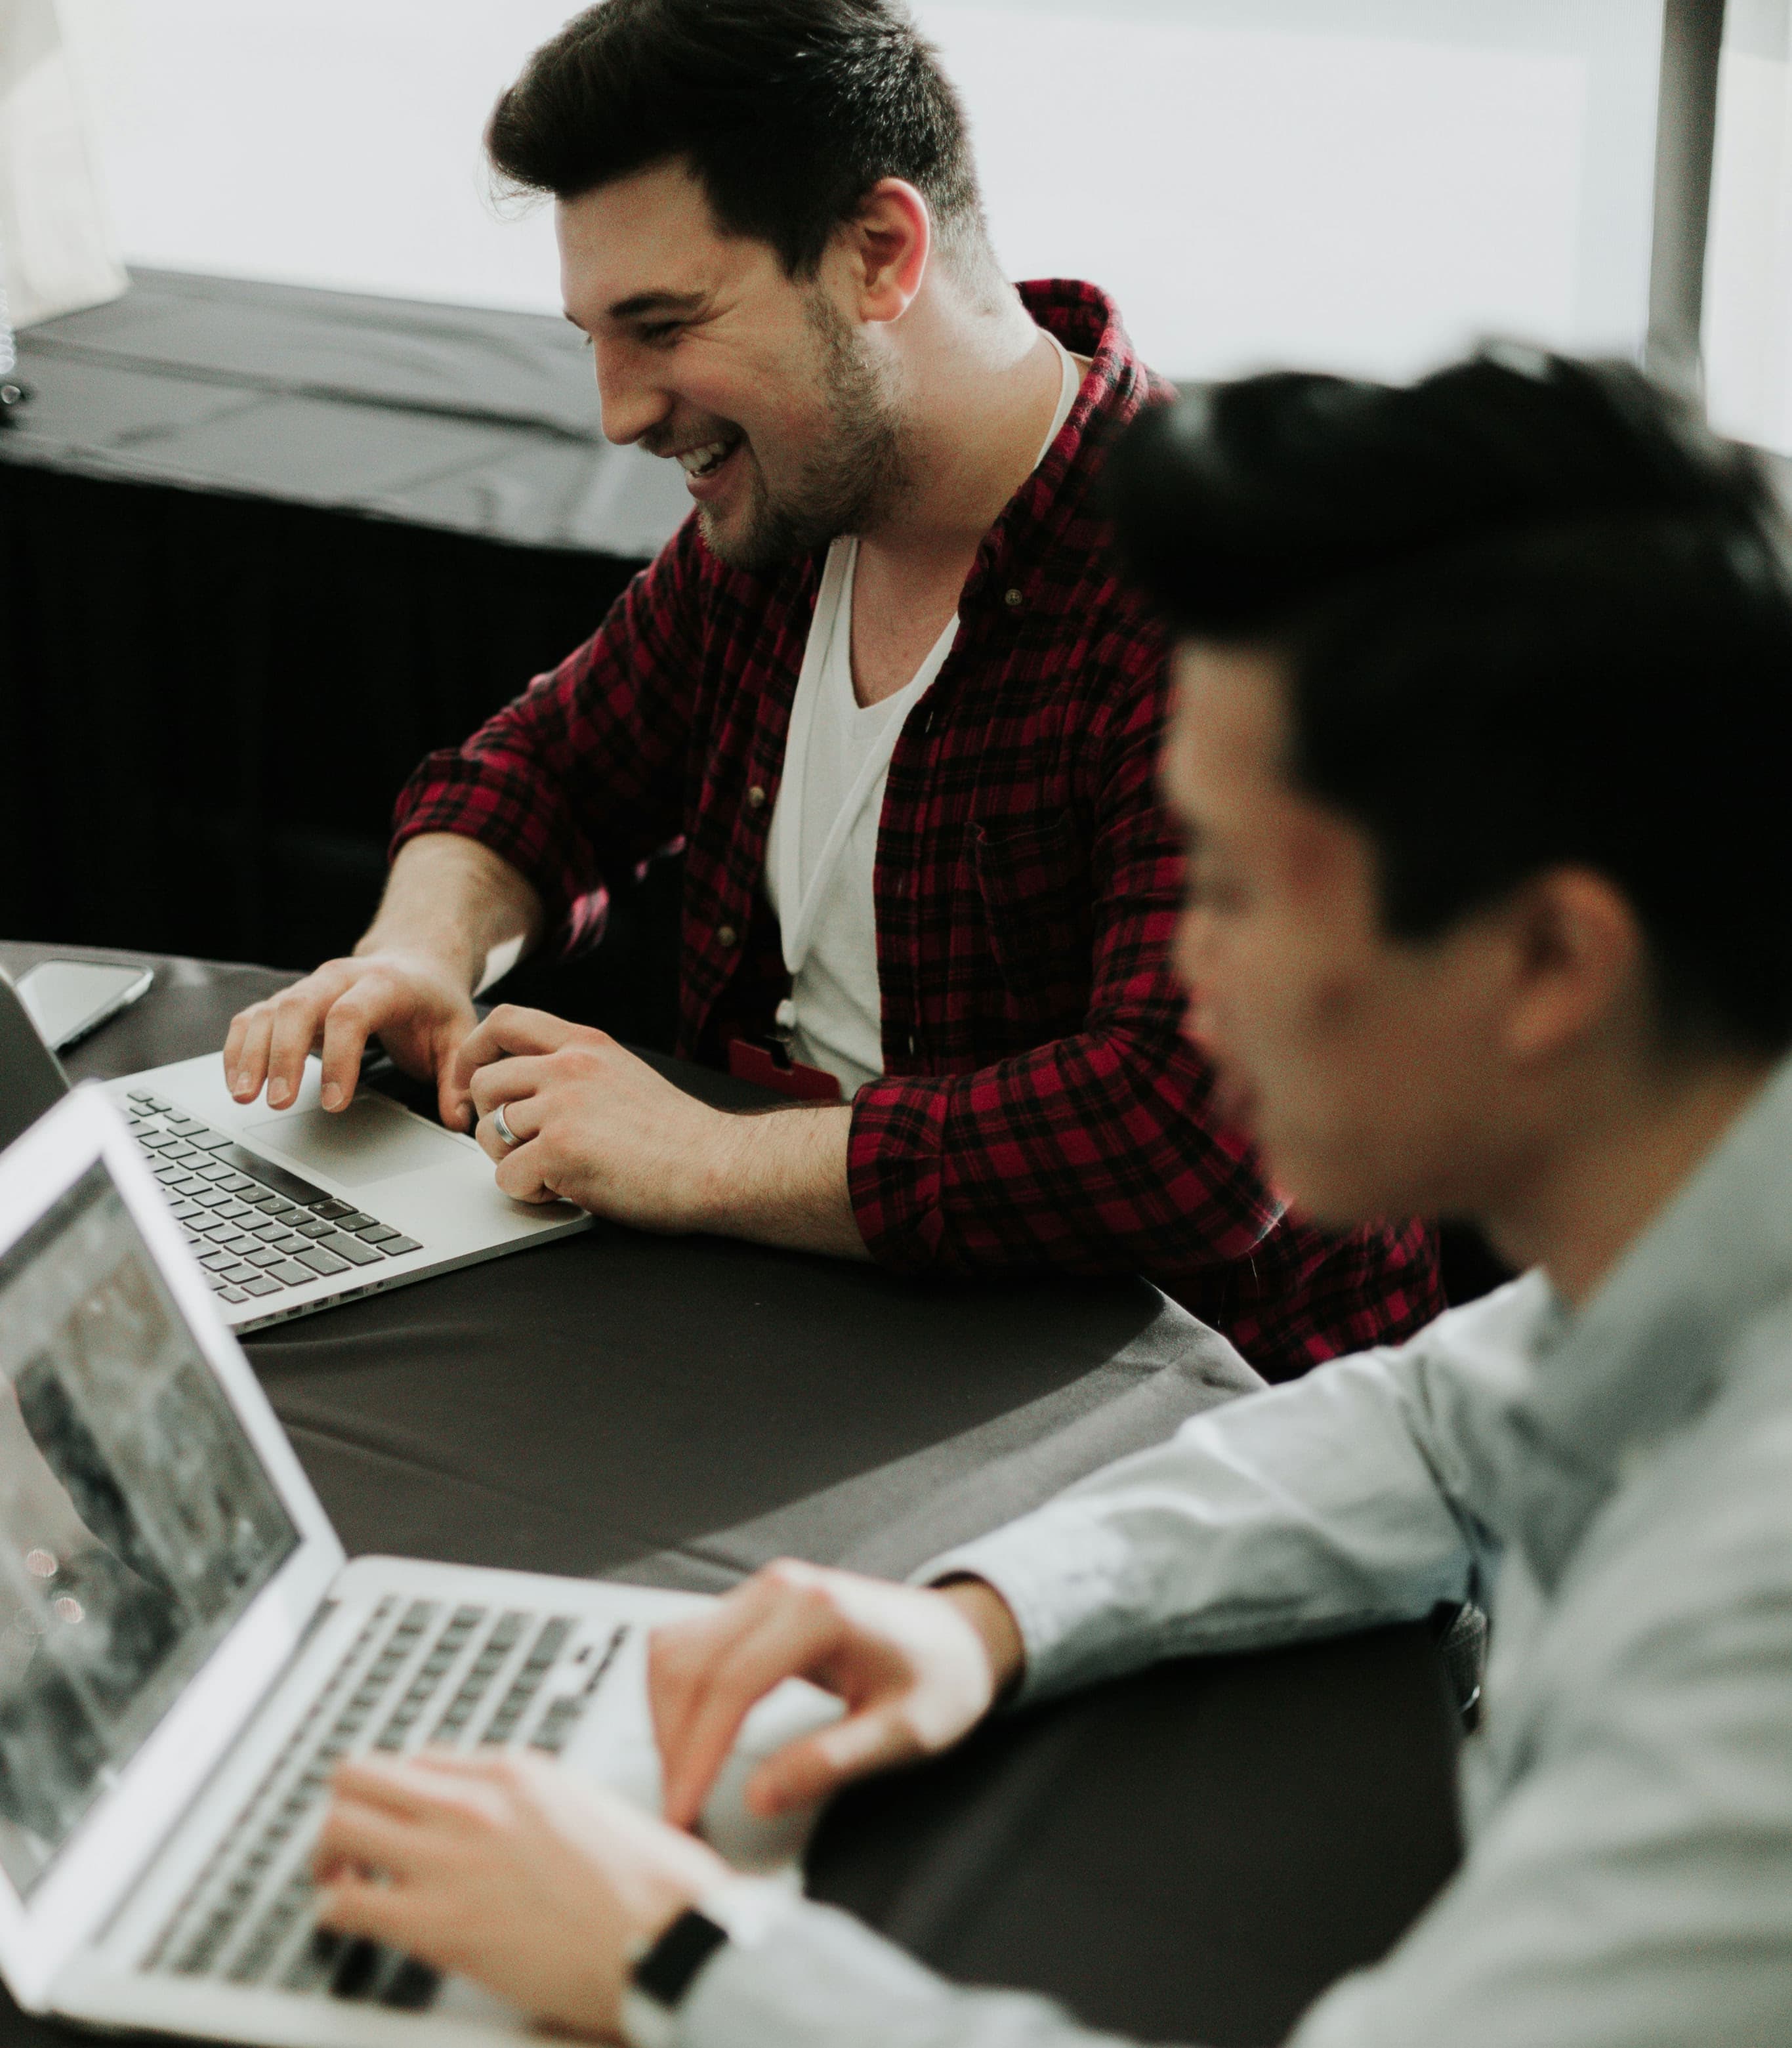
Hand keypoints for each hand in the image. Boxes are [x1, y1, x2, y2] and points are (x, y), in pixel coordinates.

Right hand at [224, 950, 477, 1125]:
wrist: (416, 962)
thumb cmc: (434, 1001)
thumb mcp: (459, 1033)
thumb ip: (458, 1077)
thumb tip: (459, 1120)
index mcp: (385, 984)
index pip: (351, 1015)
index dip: (339, 1059)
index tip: (334, 1104)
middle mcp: (340, 978)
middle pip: (298, 1007)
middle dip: (283, 1056)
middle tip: (278, 1103)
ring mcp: (310, 986)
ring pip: (269, 1011)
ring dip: (252, 1053)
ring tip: (245, 1096)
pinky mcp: (290, 999)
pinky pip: (253, 1016)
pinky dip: (239, 1046)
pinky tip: (236, 1081)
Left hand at [312, 1749, 726, 2038]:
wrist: (665, 1935)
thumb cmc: (648, 1880)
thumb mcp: (587, 1804)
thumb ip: (532, 1800)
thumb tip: (504, 1813)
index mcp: (514, 1770)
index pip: (419, 1759)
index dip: (399, 1792)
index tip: (397, 1815)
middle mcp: (471, 1803)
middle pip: (359, 1776)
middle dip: (344, 1806)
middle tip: (347, 1839)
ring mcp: (449, 1859)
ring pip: (339, 1827)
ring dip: (329, 1854)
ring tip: (337, 1877)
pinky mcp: (437, 1923)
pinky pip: (348, 1904)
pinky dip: (334, 1909)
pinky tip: (346, 1919)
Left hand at [455, 1006, 738, 1229]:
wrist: (718, 1166)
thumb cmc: (679, 1135)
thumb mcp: (624, 1075)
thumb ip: (578, 1070)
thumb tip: (529, 1088)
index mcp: (587, 1044)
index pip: (505, 1021)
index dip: (475, 1051)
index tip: (473, 1083)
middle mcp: (570, 1067)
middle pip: (486, 1082)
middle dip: (491, 1121)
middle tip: (519, 1147)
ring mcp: (563, 1107)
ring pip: (489, 1131)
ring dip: (509, 1160)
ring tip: (551, 1172)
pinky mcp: (560, 1151)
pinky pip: (506, 1176)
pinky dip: (528, 1193)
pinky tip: (563, 1192)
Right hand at [650, 1560, 1024, 1829]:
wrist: (962, 1636)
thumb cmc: (942, 1679)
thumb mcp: (902, 1733)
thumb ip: (829, 1763)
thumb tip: (757, 1798)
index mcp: (818, 1613)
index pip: (731, 1684)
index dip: (698, 1753)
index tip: (683, 1810)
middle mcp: (780, 1589)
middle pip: (688, 1662)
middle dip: (673, 1742)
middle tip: (678, 1811)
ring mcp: (763, 1592)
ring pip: (676, 1648)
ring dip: (666, 1716)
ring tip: (680, 1781)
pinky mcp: (755, 1606)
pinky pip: (692, 1643)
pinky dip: (678, 1695)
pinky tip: (689, 1740)